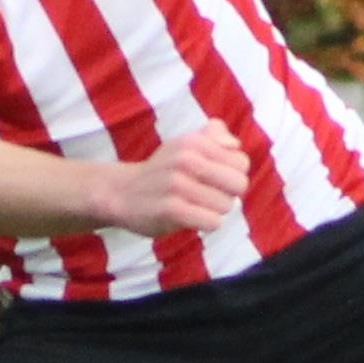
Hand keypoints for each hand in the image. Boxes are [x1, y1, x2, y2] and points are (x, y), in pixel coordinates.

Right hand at [101, 121, 249, 236]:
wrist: (121, 192)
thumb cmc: (163, 171)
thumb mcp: (184, 145)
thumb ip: (213, 138)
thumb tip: (234, 143)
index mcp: (194, 141)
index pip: (242, 163)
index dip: (232, 174)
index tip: (214, 179)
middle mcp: (186, 159)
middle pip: (239, 184)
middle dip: (228, 194)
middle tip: (208, 196)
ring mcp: (177, 184)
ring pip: (226, 206)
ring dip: (214, 211)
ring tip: (194, 206)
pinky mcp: (171, 209)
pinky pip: (212, 222)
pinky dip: (206, 224)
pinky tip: (191, 218)